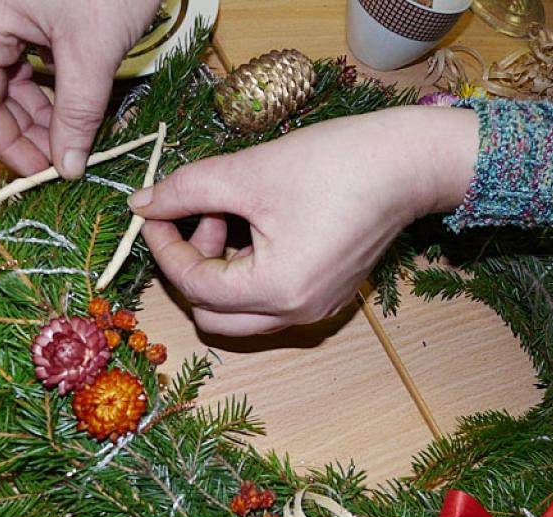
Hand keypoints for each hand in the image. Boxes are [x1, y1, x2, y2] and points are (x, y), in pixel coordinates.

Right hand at [0, 0, 159, 176]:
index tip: (37, 174)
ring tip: (74, 145)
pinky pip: (40, 61)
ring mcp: (18, 12)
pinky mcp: (47, 12)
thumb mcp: (93, 52)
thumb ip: (78, 113)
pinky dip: (57, 91)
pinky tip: (79, 114)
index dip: (3, 141)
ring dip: (44, 114)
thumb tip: (67, 168)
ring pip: (18, 77)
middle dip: (26, 130)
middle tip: (60, 164)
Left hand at [130, 106, 479, 335]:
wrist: (410, 163)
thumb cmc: (335, 164)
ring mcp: (316, 309)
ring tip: (231, 213)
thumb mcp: (248, 173)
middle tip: (197, 216)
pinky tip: (258, 225)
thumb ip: (186, 190)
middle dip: (192, 267)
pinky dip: (251, 272)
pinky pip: (271, 300)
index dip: (164, 247)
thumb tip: (143, 204)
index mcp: (276, 290)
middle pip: (213, 316)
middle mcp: (296, 314)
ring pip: (242, 312)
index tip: (155, 210)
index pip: (194, 287)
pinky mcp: (329, 295)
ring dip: (221, 270)